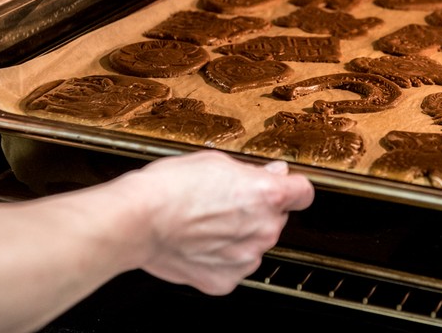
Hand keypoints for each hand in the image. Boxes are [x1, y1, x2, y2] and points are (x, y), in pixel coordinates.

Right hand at [127, 151, 313, 294]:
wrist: (137, 220)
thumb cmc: (170, 187)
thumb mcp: (216, 161)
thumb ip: (253, 171)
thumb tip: (273, 173)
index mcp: (267, 195)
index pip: (303, 192)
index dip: (291, 188)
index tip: (283, 187)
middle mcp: (264, 229)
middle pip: (275, 218)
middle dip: (257, 210)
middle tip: (225, 202)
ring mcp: (246, 258)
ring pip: (254, 243)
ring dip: (239, 235)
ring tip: (206, 223)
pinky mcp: (225, 280)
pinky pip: (233, 266)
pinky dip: (221, 258)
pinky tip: (200, 243)